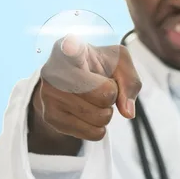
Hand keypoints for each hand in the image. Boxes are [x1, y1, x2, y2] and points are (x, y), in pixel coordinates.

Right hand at [28, 34, 141, 154]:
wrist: (69, 78)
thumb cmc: (96, 66)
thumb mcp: (119, 62)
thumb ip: (130, 81)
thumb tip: (126, 111)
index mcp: (69, 47)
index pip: (71, 47)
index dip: (72, 47)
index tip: (71, 45)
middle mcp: (54, 70)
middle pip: (103, 94)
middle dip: (111, 95)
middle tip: (101, 86)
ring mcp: (48, 95)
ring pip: (99, 117)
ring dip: (106, 113)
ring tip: (94, 100)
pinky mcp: (50, 117)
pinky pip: (92, 133)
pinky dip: (99, 127)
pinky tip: (88, 113)